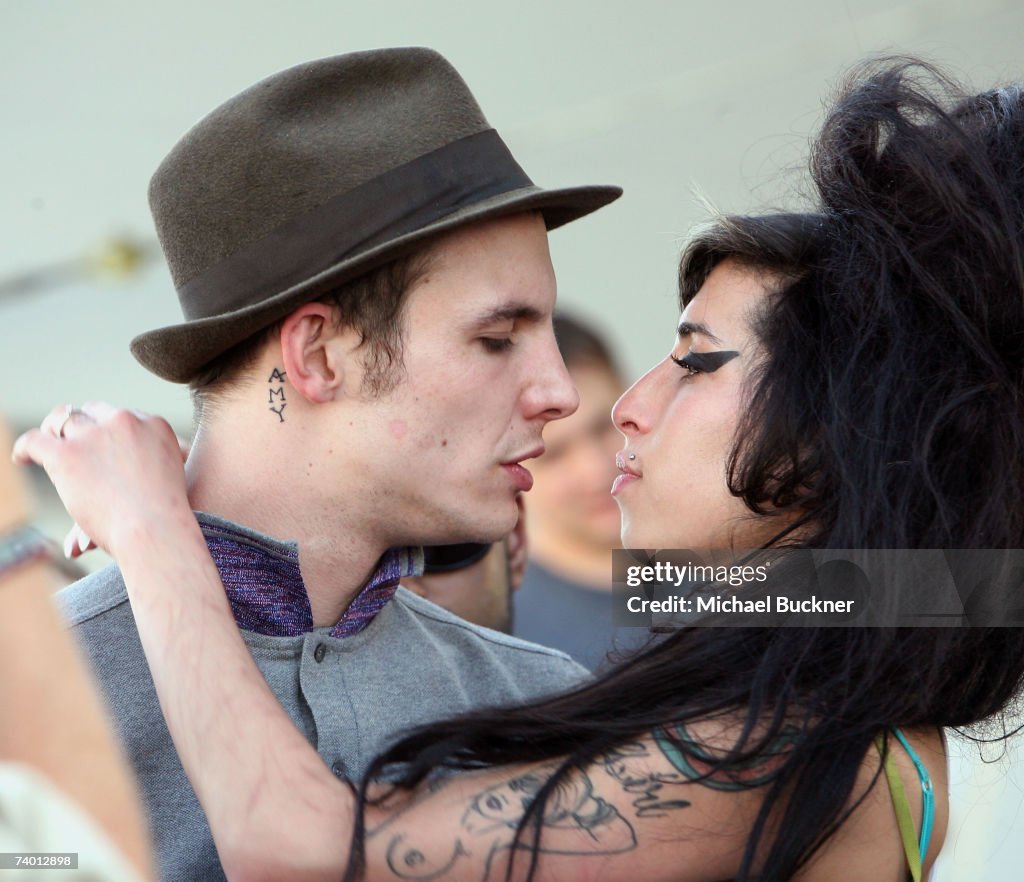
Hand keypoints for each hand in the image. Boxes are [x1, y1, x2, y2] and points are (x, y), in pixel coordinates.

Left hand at [12, 403, 189, 559]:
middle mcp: (125, 422)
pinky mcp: (67, 454)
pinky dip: (26, 449)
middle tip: (72, 444)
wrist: (156, 531)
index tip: (101, 445)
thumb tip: (126, 490)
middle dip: (84, 427)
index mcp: (155, 425)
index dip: (109, 430)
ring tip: (48, 447)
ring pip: (65, 421)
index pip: (123, 417)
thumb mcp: (171, 484)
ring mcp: (95, 435)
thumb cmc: (167, 520)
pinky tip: (22, 459)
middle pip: (95, 412)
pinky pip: (36, 441)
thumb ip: (149, 472)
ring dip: (55, 433)